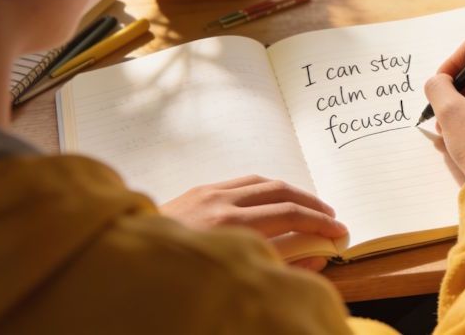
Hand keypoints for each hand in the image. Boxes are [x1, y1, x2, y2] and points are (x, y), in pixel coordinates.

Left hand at [161, 175, 346, 271]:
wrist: (124, 269)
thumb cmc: (176, 281)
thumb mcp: (232, 278)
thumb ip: (277, 267)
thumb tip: (315, 257)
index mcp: (229, 228)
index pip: (289, 216)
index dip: (320, 223)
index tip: (339, 233)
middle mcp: (220, 205)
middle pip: (282, 194)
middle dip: (313, 206)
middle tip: (333, 219)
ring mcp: (207, 194)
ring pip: (264, 183)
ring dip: (293, 193)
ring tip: (312, 207)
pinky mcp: (197, 191)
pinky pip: (242, 182)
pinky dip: (267, 188)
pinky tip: (277, 199)